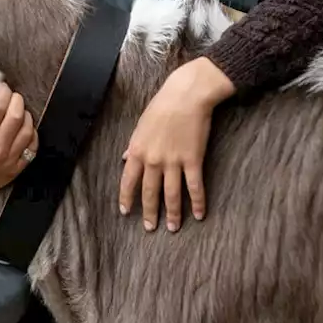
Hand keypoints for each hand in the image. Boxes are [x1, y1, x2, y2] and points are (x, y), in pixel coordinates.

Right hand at [0, 83, 36, 205]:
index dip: (3, 93)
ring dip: (26, 115)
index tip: (2, 87)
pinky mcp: (15, 169)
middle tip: (13, 96)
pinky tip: (26, 128)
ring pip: (27, 131)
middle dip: (17, 100)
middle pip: (16, 117)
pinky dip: (32, 135)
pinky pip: (32, 148)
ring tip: (20, 109)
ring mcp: (8, 160)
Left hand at [118, 57, 233, 232]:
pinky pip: (194, 187)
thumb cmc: (162, 105)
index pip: (128, 181)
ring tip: (173, 228)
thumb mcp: (141, 124)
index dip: (127, 198)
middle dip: (149, 212)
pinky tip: (198, 214)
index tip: (126, 211)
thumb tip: (124, 157)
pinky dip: (197, 203)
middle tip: (150, 228)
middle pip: (150, 192)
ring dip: (172, 214)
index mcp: (137, 150)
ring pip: (171, 195)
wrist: (187, 95)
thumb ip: (133, 144)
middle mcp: (153, 160)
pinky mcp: (193, 160)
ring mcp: (173, 162)